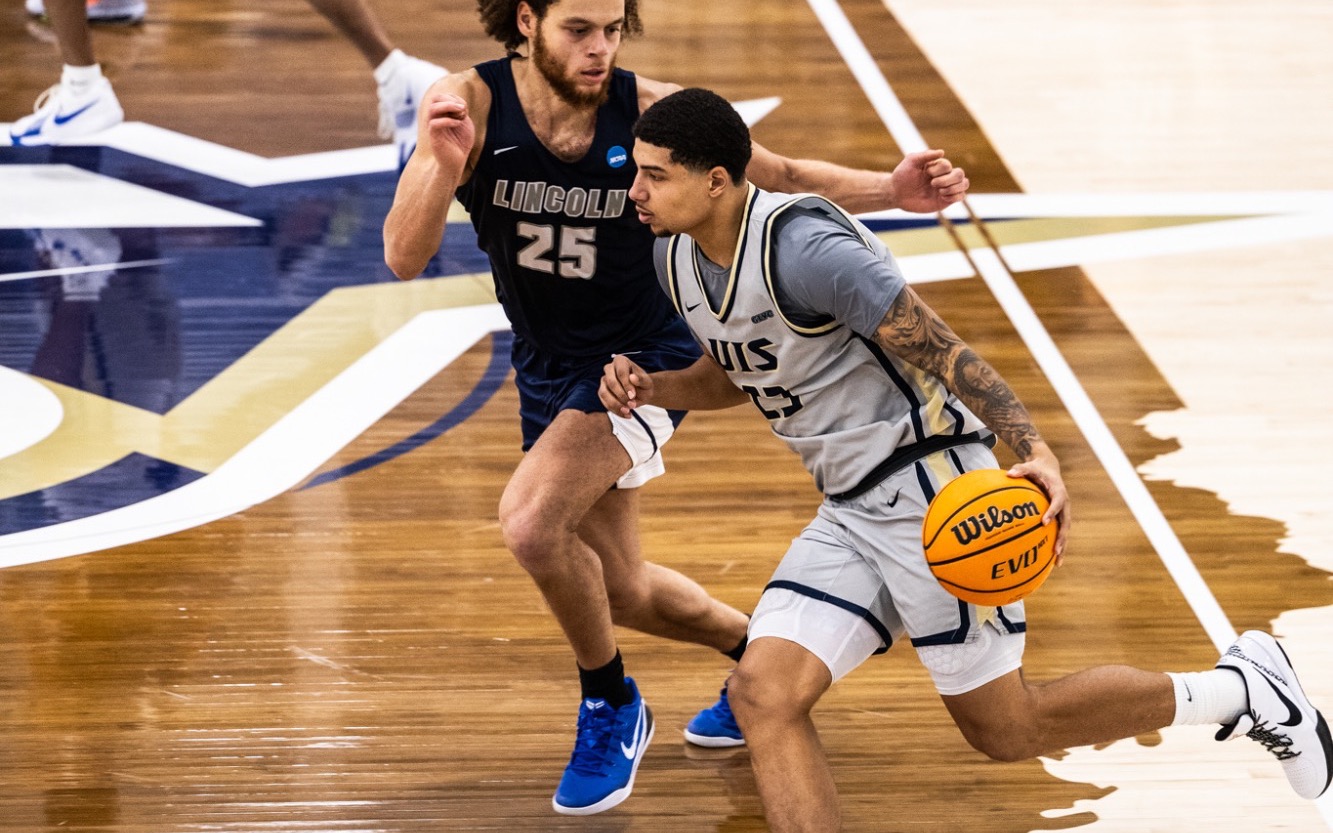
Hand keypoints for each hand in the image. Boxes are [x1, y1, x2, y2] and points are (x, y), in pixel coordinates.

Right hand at [425, 93, 475, 168]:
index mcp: (441, 113)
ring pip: (432, 109)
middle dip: (450, 100)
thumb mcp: (465, 123)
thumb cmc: (460, 143)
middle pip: (435, 98)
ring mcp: (433, 127)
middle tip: (463, 109)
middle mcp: (435, 118)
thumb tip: (458, 103)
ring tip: (461, 114)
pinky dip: (448, 121)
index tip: (465, 109)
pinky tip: (457, 124)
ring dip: (449, 107)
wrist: (456, 162)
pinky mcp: (434, 137)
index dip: (455, 98)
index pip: (442, 96)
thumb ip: (461, 111)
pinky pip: (434, 123)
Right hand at [600, 355, 653, 416]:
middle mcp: (609, 369)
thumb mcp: (647, 382)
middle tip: (632, 404)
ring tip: (628, 411)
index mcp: (621, 361)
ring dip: (616, 404)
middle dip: (621, 395)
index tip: (633, 395)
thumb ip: (641, 379)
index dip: (626, 384)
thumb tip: (632, 377)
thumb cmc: (644, 385)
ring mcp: (604, 381)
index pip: (621, 372)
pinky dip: (615, 410)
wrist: (642, 393)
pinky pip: (604, 402)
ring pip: (604, 393)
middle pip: (610, 382)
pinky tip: (626, 415)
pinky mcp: (602, 392)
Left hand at [890, 149, 968, 213]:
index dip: (939, 170)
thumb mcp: (911, 161)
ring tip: (939, 192)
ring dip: (952, 188)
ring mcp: (946, 187)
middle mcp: (945, 175)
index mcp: (938, 165)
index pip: (948, 165)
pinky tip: (942, 197)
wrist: (897, 194)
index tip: (926, 173)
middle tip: (932, 184)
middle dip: (947, 180)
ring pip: (964, 184)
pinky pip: (961, 196)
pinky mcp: (946, 200)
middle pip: (960, 173)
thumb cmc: (902, 176)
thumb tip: (942, 152)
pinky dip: (954, 196)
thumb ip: (925, 155)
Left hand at [1007, 446, 1069, 564]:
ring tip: (1057, 563)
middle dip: (1061, 537)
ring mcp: (1063, 512)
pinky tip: (1051, 560)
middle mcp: (1064, 503)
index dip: (1052, 512)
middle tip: (1055, 550)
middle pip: (1065, 522)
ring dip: (1062, 546)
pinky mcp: (1059, 516)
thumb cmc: (1036, 469)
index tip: (1044, 522)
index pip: (1058, 502)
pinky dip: (1057, 544)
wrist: (1048, 468)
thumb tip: (1008, 473)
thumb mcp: (1029, 466)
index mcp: (1058, 491)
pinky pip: (1059, 532)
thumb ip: (1020, 470)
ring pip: (1064, 531)